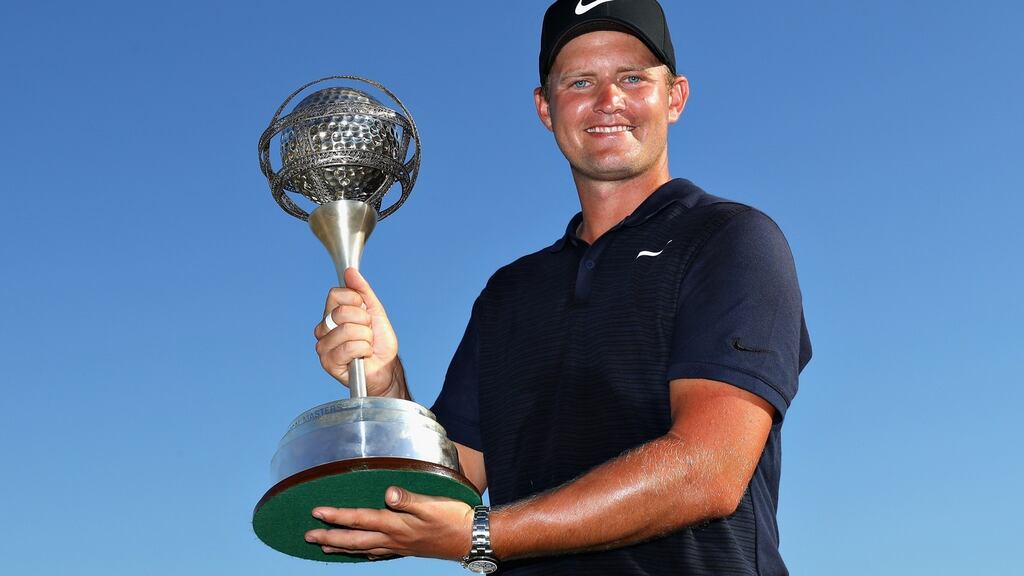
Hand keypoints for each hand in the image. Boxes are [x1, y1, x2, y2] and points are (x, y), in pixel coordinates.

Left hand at [304, 487, 473, 560]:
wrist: (470, 537)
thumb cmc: (452, 518)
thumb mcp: (432, 504)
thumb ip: (408, 499)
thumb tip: (388, 493)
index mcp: (396, 525)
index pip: (360, 519)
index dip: (337, 516)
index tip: (316, 512)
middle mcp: (393, 538)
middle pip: (355, 539)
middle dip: (329, 537)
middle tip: (308, 536)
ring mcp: (399, 547)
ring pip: (363, 548)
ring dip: (342, 547)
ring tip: (324, 547)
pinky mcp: (407, 549)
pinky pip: (378, 553)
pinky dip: (364, 553)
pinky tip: (362, 554)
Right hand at [314, 268, 406, 397]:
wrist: (386, 367)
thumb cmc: (379, 342)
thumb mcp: (375, 310)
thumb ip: (362, 291)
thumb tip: (350, 271)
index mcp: (331, 314)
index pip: (336, 294)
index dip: (356, 301)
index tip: (365, 312)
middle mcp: (323, 329)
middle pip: (342, 312)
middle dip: (364, 322)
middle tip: (367, 333)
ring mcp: (323, 346)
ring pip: (348, 330)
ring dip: (366, 338)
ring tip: (366, 345)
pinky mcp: (328, 362)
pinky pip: (350, 347)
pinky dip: (364, 350)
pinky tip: (363, 356)